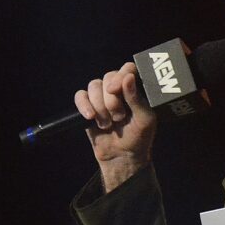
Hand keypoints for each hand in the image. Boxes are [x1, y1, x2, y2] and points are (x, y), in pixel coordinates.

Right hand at [73, 63, 156, 191]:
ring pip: (94, 85)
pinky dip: (83, 105)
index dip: (121, 75)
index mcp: (136, 88)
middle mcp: (118, 88)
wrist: (122, 156)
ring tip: (108, 123)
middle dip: (112, 99)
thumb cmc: (139, 137)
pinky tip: (90, 117)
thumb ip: (137, 98)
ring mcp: (102, 96)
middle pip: (109, 76)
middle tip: (120, 117)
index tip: (116, 89)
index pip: (128, 69)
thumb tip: (128, 76)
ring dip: (100, 105)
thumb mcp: (145, 119)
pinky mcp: (88, 106)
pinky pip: (80, 95)